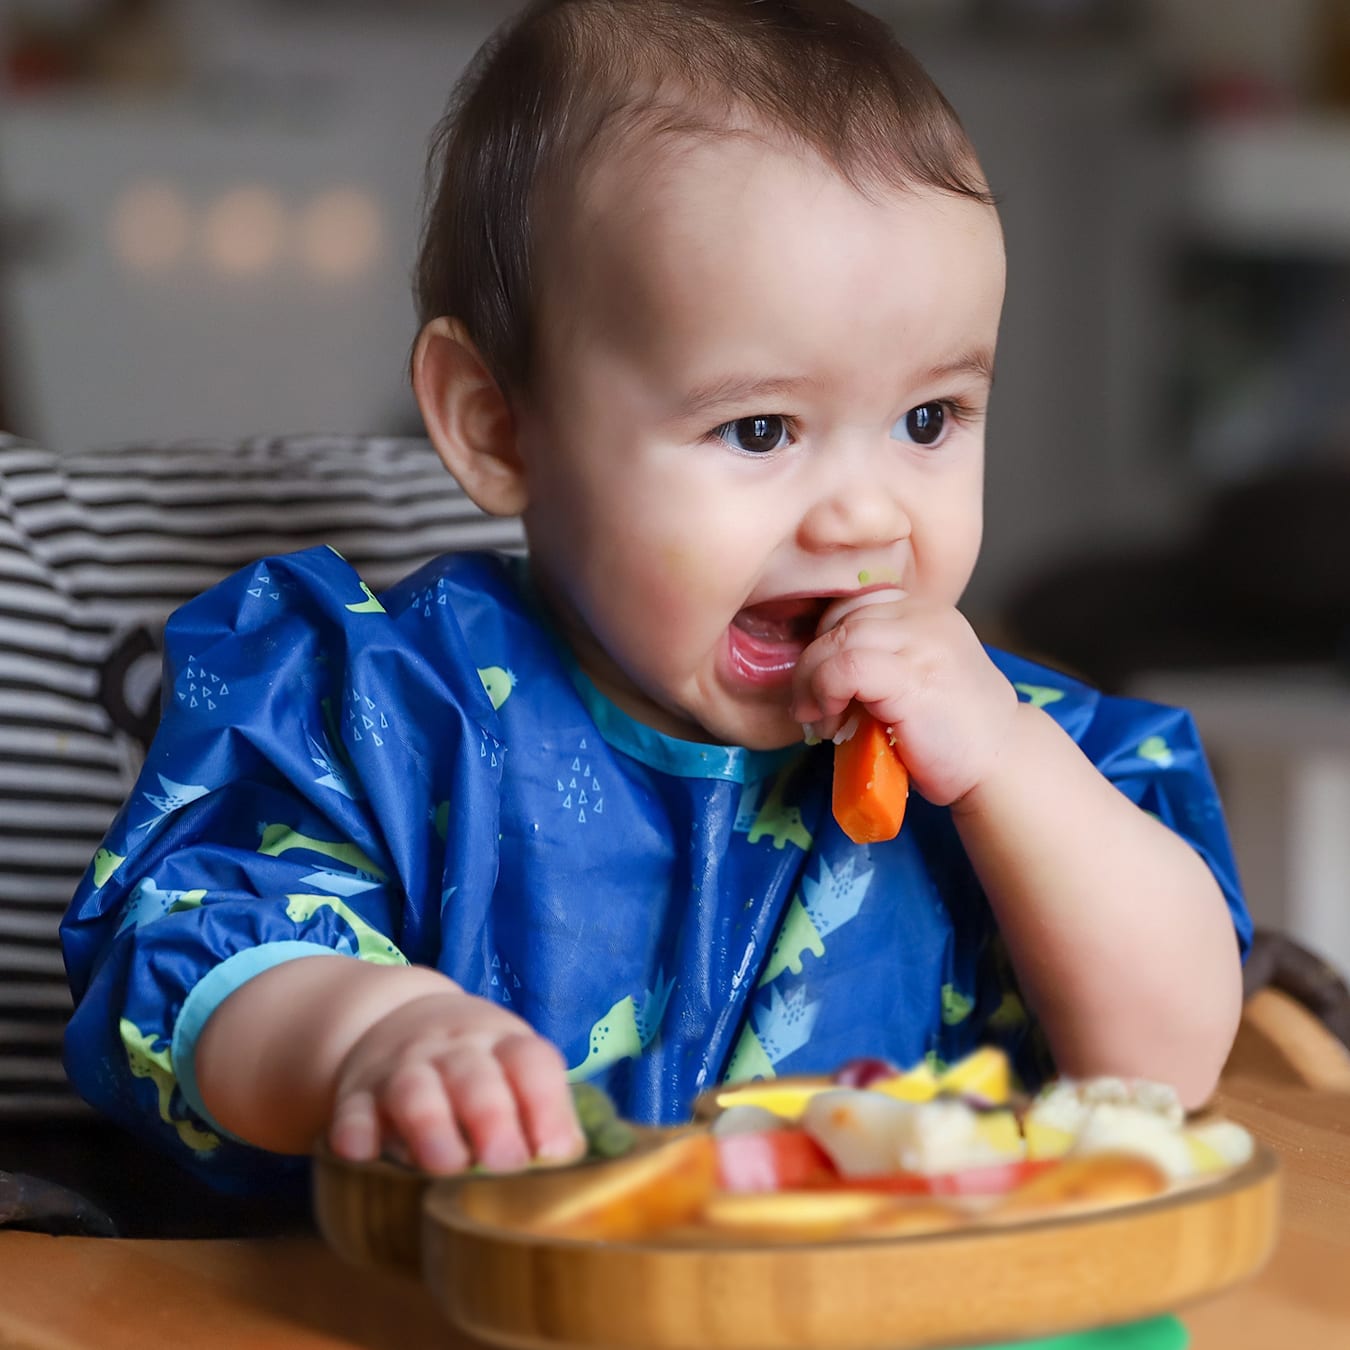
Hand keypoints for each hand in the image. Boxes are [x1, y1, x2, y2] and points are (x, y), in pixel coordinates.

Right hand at [327, 985, 584, 1174]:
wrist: (396, 1020)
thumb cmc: (475, 1063)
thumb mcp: (512, 1067)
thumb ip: (541, 1108)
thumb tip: (573, 1161)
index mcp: (503, 1043)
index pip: (532, 1062)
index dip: (547, 1105)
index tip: (554, 1151)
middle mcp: (454, 1050)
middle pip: (475, 1076)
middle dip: (492, 1118)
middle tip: (506, 1164)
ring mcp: (403, 1068)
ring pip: (415, 1089)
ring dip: (431, 1126)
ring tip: (445, 1165)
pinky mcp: (357, 1094)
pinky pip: (352, 1111)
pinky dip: (355, 1133)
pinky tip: (362, 1154)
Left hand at [790, 589, 1017, 806]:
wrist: (1000, 764)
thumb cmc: (951, 731)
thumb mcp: (914, 677)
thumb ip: (878, 657)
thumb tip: (812, 667)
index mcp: (924, 611)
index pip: (853, 604)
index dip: (825, 642)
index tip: (820, 682)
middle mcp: (924, 616)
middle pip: (840, 619)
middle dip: (812, 663)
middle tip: (811, 707)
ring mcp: (922, 642)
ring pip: (837, 639)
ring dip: (812, 682)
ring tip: (821, 719)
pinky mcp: (913, 676)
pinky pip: (845, 667)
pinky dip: (824, 692)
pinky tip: (831, 722)